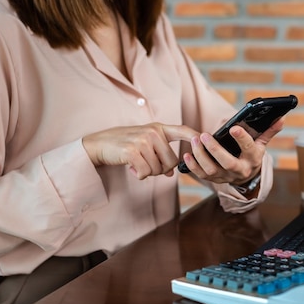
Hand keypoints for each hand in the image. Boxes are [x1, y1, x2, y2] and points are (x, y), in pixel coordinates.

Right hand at [82, 123, 197, 178]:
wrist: (98, 144)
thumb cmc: (123, 145)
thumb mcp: (143, 144)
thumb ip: (159, 154)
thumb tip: (171, 173)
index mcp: (158, 128)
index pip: (182, 130)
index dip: (195, 135)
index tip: (205, 138)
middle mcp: (152, 132)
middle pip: (172, 162)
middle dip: (161, 170)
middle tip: (146, 165)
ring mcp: (142, 140)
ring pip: (158, 170)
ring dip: (147, 172)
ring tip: (135, 163)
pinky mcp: (132, 151)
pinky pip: (145, 172)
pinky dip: (138, 175)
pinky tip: (130, 168)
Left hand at [181, 117, 284, 185]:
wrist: (246, 177)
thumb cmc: (251, 155)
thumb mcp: (261, 144)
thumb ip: (269, 131)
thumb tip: (281, 117)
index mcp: (252, 158)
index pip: (248, 148)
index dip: (242, 138)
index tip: (234, 127)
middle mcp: (240, 170)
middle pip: (228, 163)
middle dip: (215, 149)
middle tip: (204, 135)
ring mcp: (226, 176)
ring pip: (212, 170)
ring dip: (201, 156)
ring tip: (194, 140)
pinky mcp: (214, 179)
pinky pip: (202, 175)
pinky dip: (193, 166)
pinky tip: (187, 155)